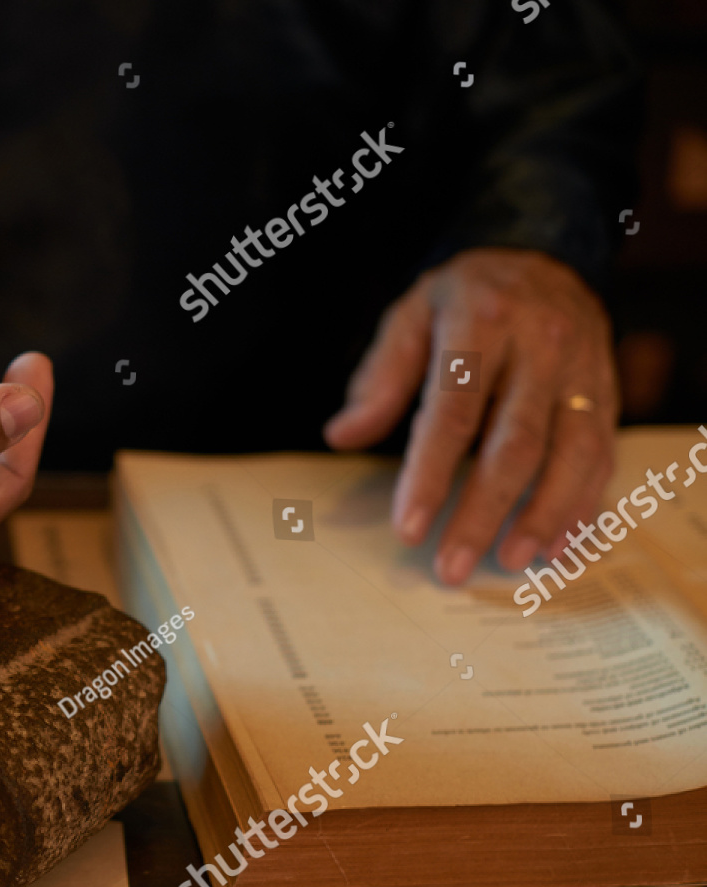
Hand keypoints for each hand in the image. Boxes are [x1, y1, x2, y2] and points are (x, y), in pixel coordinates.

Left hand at [323, 248, 618, 584]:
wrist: (542, 257)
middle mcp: (541, 343)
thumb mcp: (409, 318)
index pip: (452, 412)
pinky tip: (559, 543)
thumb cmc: (462, 300)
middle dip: (483, 513)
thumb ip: (380, 380)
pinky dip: (583, 503)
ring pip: (571, 454)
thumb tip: (342, 436)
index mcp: (481, 322)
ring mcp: (582, 368)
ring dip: (543, 517)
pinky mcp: (606, 389)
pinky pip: (602, 452)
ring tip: (512, 563)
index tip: (409, 529)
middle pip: (514, 444)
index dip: (429, 475)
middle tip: (452, 567)